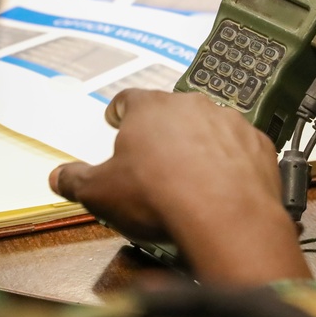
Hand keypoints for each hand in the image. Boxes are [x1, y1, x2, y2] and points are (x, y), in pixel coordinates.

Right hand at [49, 89, 310, 284]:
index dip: (119, 111)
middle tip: (153, 159)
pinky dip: (231, 162)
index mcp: (150, 108)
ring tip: (190, 177)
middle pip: (171, 112)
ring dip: (199, 144)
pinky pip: (240, 149)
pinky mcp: (258, 145)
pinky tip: (223, 185)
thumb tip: (58, 177)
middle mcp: (192, 106)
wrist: (226, 217)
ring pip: (209, 127)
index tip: (116, 119)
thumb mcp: (100, 193)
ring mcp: (230, 122)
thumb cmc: (159, 198)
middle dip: (161, 132)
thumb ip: (76, 181)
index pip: (128, 99)